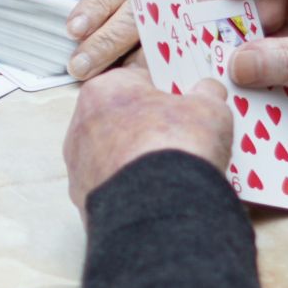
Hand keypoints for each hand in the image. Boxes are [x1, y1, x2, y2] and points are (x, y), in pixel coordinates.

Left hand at [63, 69, 232, 211]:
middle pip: (122, 117)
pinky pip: (112, 184)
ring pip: (113, 153)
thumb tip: (208, 92)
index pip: (136, 79)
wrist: (159, 208)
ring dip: (137, 158)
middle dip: (149, 126)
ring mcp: (78, 164)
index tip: (183, 103)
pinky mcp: (82, 197)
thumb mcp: (209, 109)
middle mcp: (81, 124)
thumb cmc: (174, 149)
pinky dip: (131, 187)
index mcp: (104, 89)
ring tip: (172, 170)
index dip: (165, 91)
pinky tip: (156, 193)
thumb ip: (207, 94)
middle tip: (181, 138)